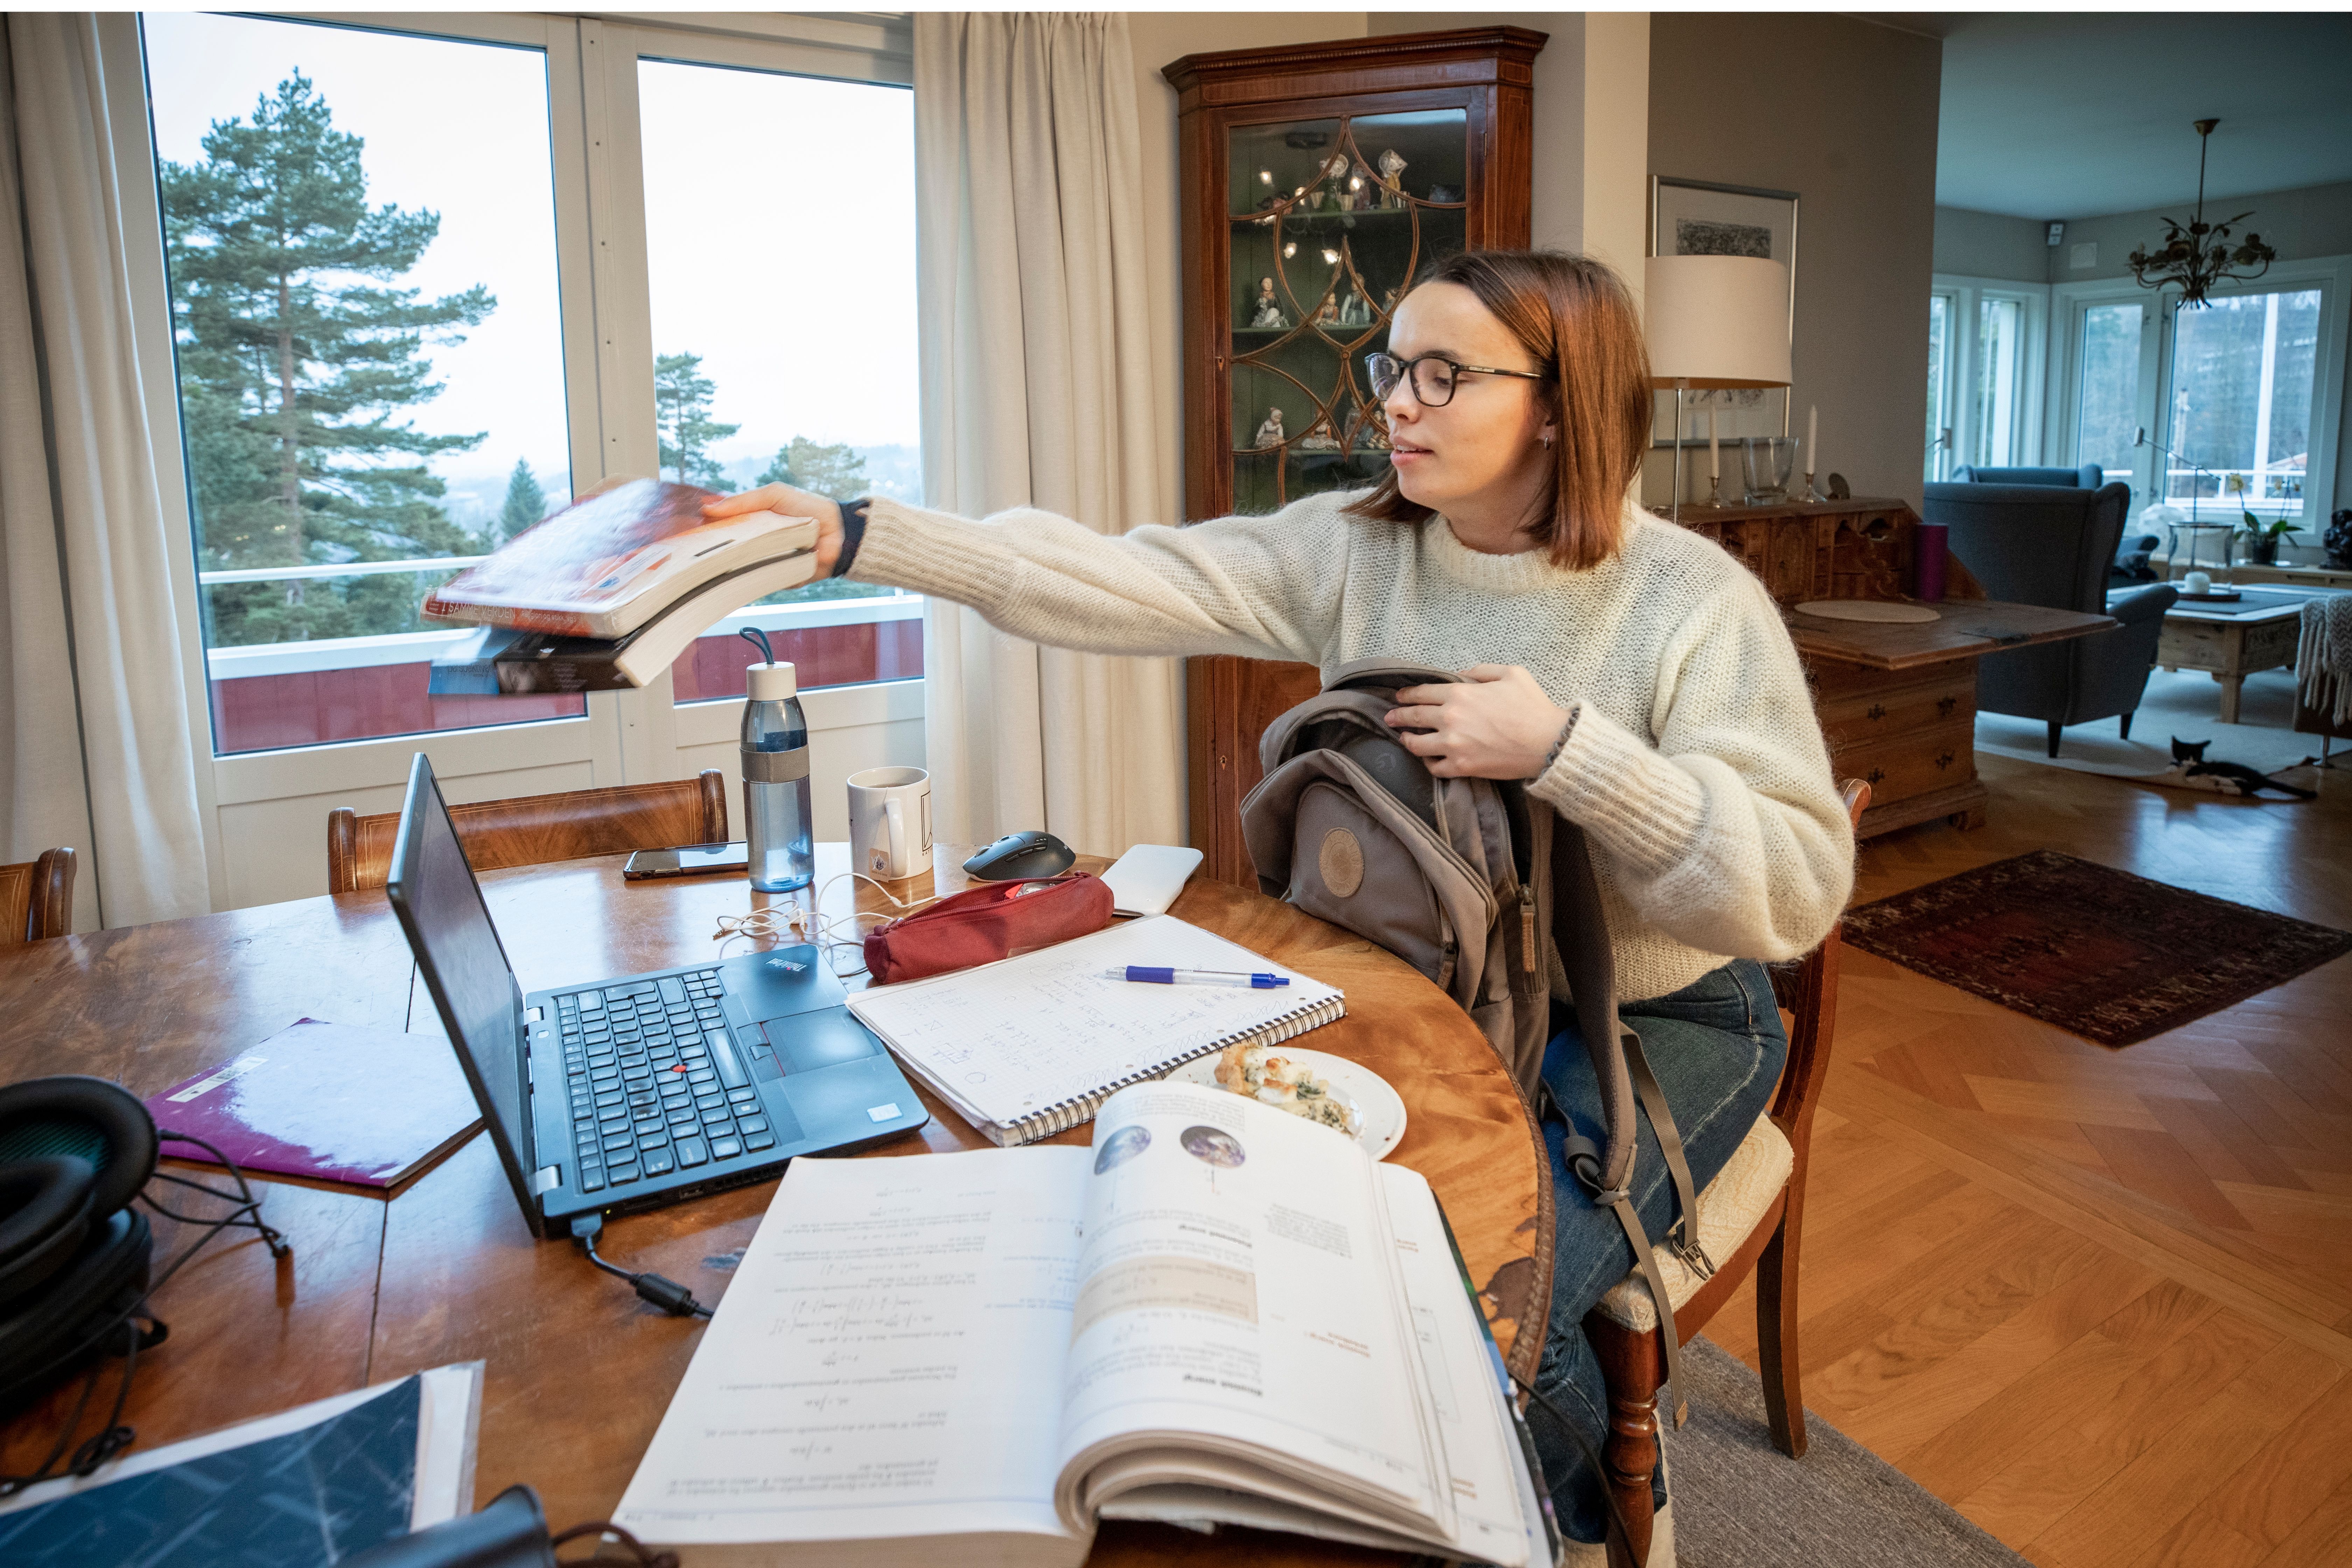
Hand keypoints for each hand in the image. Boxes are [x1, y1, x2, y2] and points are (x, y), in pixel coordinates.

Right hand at [703, 483, 846, 575]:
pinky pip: (765, 583)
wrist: (840, 531)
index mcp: (752, 525)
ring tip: (720, 565)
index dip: (705, 534)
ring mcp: (769, 563)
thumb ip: (743, 501)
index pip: (722, 531)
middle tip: (698, 554)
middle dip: (714, 555)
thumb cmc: (807, 506)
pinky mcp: (782, 578)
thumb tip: (707, 508)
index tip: (688, 535)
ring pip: (743, 572)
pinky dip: (760, 579)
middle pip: (728, 555)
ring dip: (734, 569)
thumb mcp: (774, 495)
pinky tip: (751, 575)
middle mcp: (758, 546)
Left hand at [1383, 665, 1571, 779]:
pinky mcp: (1462, 766)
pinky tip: (1427, 758)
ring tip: (1404, 739)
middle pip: (1414, 717)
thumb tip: (1460, 675)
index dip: (1407, 694)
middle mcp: (1450, 719)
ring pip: (1418, 744)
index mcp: (1460, 694)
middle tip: (1390, 716)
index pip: (1422, 693)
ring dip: (1407, 740)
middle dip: (1398, 716)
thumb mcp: (1510, 673)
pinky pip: (1435, 767)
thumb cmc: (1532, 706)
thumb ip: (1481, 671)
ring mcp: (1454, 745)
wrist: (1548, 742)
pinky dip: (1428, 763)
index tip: (1399, 696)